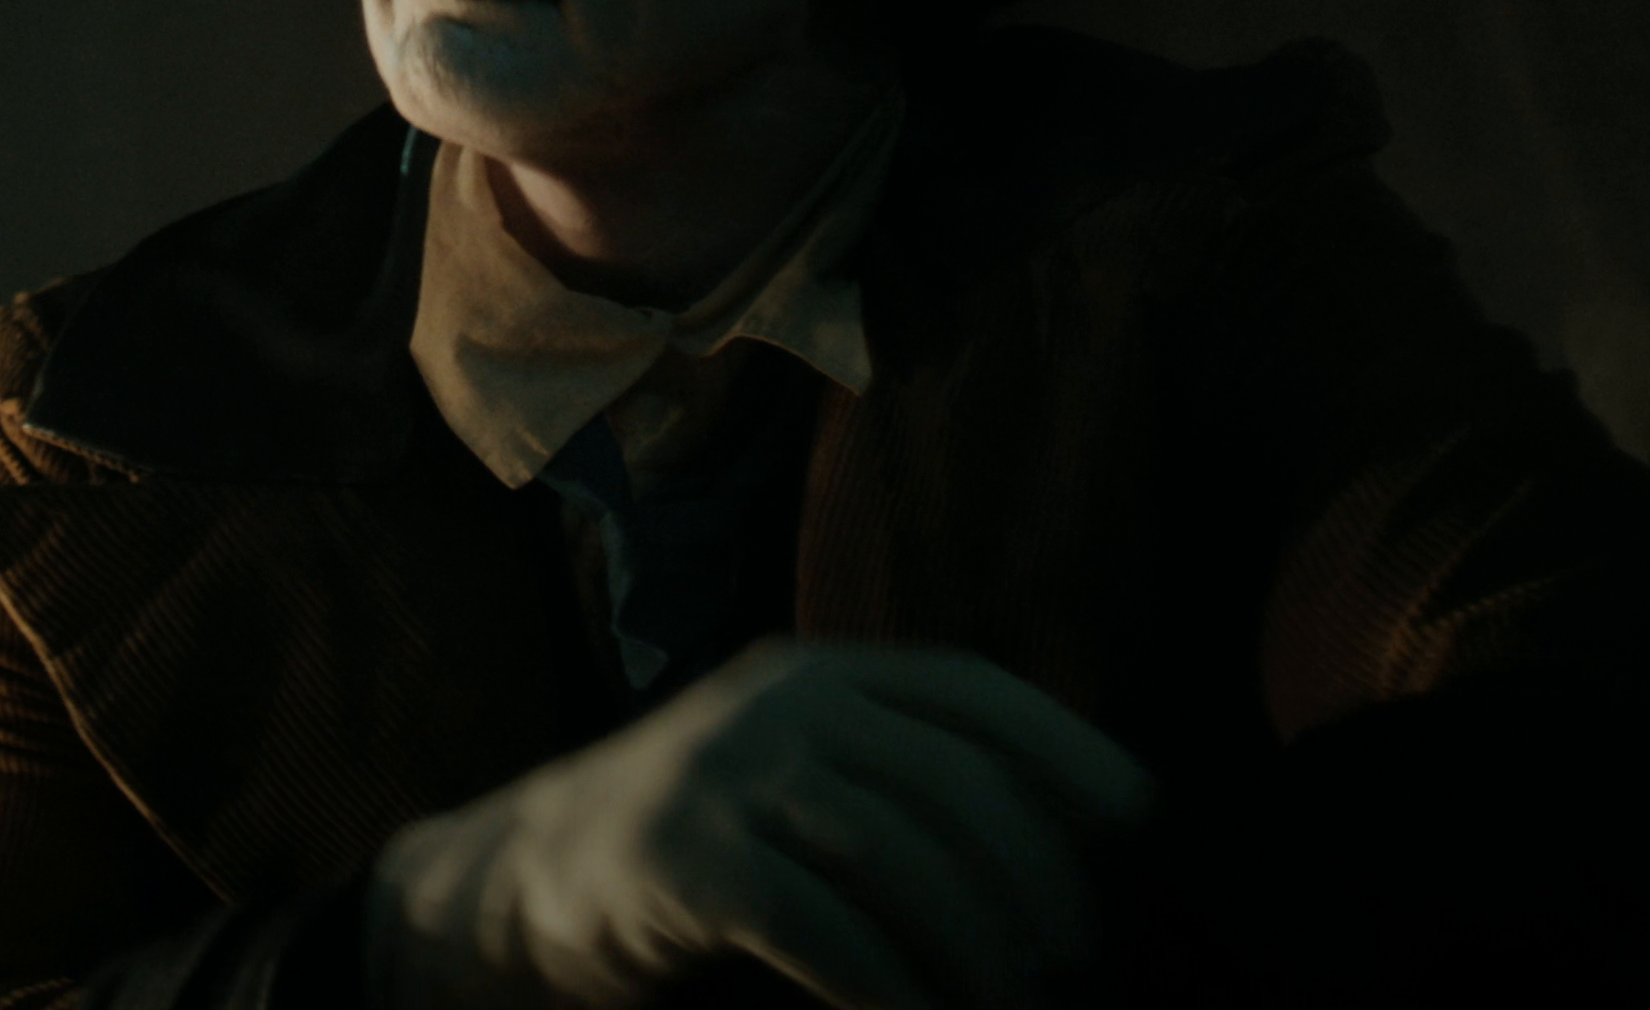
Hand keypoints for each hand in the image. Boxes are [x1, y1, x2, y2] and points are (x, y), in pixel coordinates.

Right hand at [365, 639, 1155, 1009]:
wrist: (515, 883)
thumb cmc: (694, 845)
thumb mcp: (788, 771)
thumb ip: (891, 773)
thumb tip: (1066, 838)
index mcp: (816, 672)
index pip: (972, 692)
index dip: (1066, 752)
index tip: (1135, 825)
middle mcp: (775, 703)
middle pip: (953, 782)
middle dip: (1033, 880)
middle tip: (1064, 959)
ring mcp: (721, 776)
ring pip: (899, 855)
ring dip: (972, 946)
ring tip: (1000, 1002)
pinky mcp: (681, 862)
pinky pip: (821, 929)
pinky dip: (886, 986)